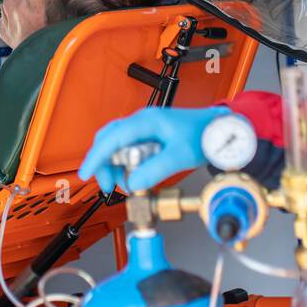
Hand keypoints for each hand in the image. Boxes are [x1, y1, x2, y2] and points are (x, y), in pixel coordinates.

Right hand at [79, 106, 231, 193]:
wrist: (220, 130)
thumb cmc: (203, 135)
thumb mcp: (180, 156)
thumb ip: (155, 170)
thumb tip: (132, 183)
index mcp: (146, 121)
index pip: (111, 138)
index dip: (96, 157)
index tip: (86, 174)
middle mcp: (141, 121)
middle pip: (108, 140)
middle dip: (103, 164)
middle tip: (108, 185)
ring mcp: (144, 127)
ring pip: (116, 144)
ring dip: (114, 165)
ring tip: (124, 184)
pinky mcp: (149, 135)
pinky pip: (128, 148)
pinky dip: (125, 163)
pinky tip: (133, 175)